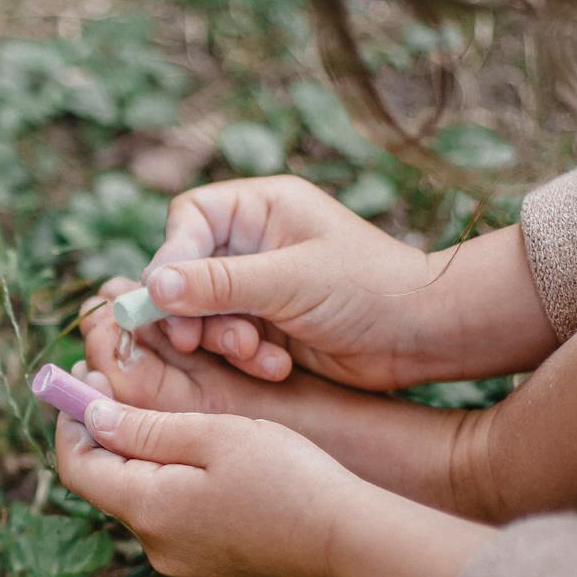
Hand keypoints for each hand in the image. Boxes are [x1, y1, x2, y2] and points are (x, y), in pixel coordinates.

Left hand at [52, 399, 496, 576]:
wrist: (350, 539)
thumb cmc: (288, 477)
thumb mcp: (213, 434)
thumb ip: (145, 426)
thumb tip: (92, 414)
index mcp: (147, 509)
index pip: (77, 466)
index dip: (71, 420)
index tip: (81, 379)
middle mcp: (154, 545)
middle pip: (107, 481)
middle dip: (106, 432)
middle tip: (121, 381)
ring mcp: (183, 559)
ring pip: (142, 496)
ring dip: (142, 453)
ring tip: (167, 407)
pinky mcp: (210, 562)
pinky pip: (173, 513)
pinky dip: (172, 477)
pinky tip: (204, 449)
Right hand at [134, 176, 555, 390]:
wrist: (424, 336)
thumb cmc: (369, 290)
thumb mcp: (290, 281)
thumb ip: (219, 284)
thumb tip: (152, 286)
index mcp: (261, 208)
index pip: (189, 220)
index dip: (170, 258)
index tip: (163, 299)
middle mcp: (254, 242)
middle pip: (186, 272)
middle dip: (195, 312)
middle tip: (197, 343)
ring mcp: (258, 286)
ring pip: (203, 314)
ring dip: (222, 340)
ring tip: (255, 354)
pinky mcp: (267, 326)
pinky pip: (229, 343)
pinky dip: (246, 358)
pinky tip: (277, 367)